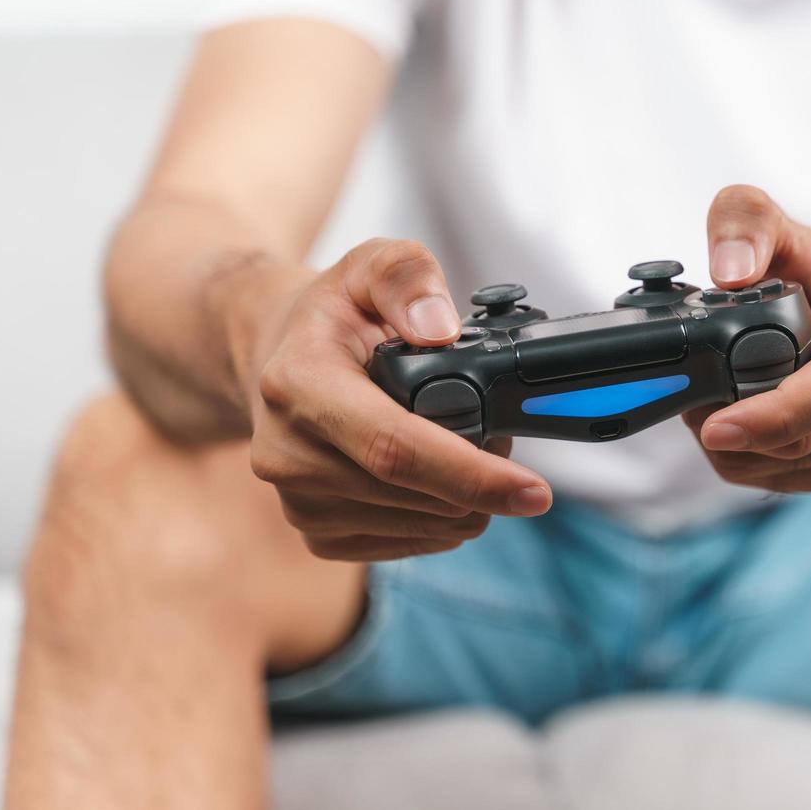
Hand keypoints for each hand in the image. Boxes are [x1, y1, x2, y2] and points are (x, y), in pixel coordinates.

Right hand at [244, 238, 551, 559]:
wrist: (275, 360)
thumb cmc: (334, 316)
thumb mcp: (369, 266)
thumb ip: (407, 278)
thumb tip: (441, 330)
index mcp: (298, 385)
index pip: (393, 448)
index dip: (471, 474)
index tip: (534, 491)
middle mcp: (288, 454)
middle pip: (419, 495)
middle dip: (484, 477)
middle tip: (498, 435)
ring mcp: (299, 504)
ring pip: (425, 526)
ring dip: (466, 497)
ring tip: (459, 443)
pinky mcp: (317, 536)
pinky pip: (411, 543)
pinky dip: (443, 516)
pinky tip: (435, 476)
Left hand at [684, 186, 810, 492]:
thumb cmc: (810, 265)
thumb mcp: (772, 221)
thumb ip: (744, 223)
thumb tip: (729, 272)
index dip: (779, 413)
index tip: (718, 426)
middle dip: (742, 436)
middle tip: (691, 413)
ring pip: (804, 464)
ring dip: (742, 454)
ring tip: (708, 414)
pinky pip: (803, 480)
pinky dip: (756, 467)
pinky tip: (736, 436)